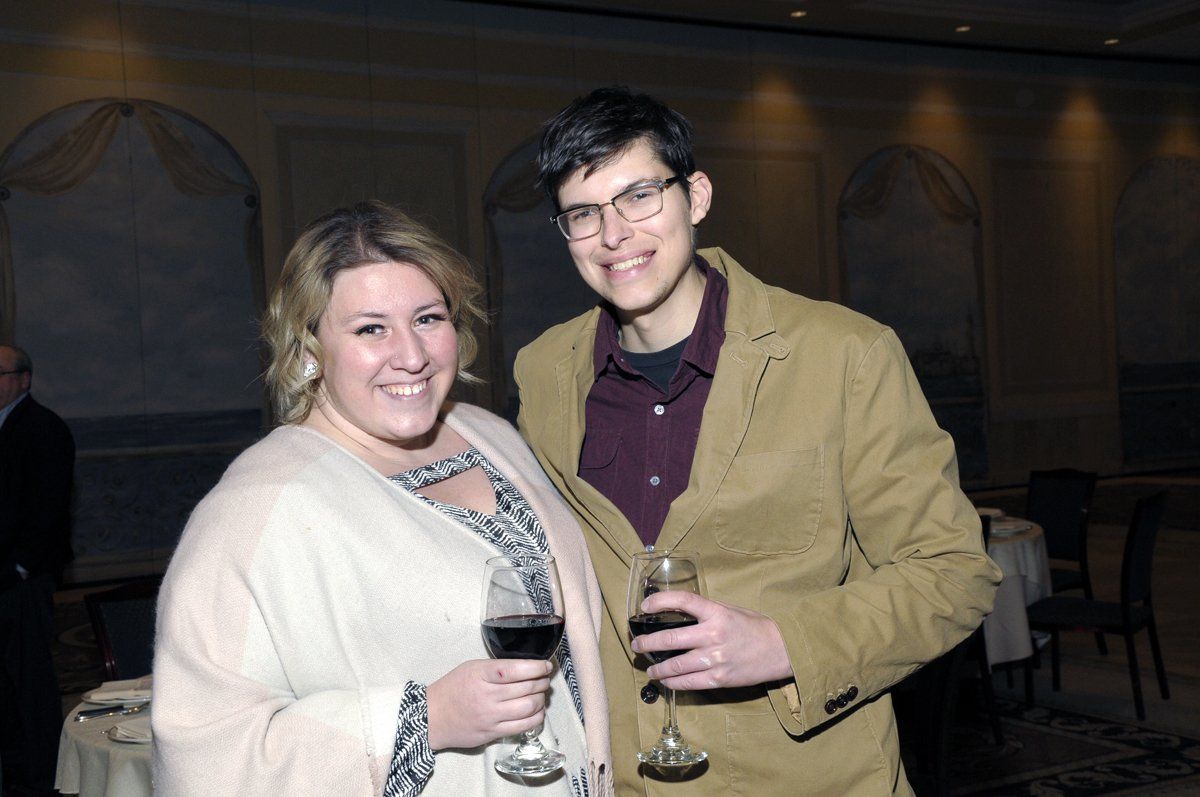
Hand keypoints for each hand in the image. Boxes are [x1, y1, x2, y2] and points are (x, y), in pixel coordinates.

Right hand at [426, 658, 552, 749]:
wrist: (432, 717)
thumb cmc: (452, 688)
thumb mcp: (472, 668)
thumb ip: (496, 667)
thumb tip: (526, 668)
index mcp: (481, 675)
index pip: (516, 669)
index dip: (537, 667)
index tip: (545, 665)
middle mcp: (487, 696)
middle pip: (527, 688)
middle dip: (542, 682)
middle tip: (545, 679)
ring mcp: (491, 716)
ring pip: (529, 707)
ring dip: (541, 699)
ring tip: (541, 694)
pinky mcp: (492, 733)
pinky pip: (523, 726)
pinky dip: (536, 717)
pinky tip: (537, 711)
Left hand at [631, 590, 793, 690]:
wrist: (782, 651)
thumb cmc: (755, 627)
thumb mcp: (730, 610)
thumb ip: (705, 612)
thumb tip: (677, 612)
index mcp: (716, 613)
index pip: (682, 601)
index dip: (660, 601)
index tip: (645, 606)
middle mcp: (713, 635)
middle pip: (670, 638)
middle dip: (647, 643)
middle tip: (637, 645)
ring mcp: (715, 659)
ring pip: (674, 665)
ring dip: (656, 667)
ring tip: (649, 667)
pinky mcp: (719, 679)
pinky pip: (688, 683)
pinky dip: (672, 682)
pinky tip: (665, 680)